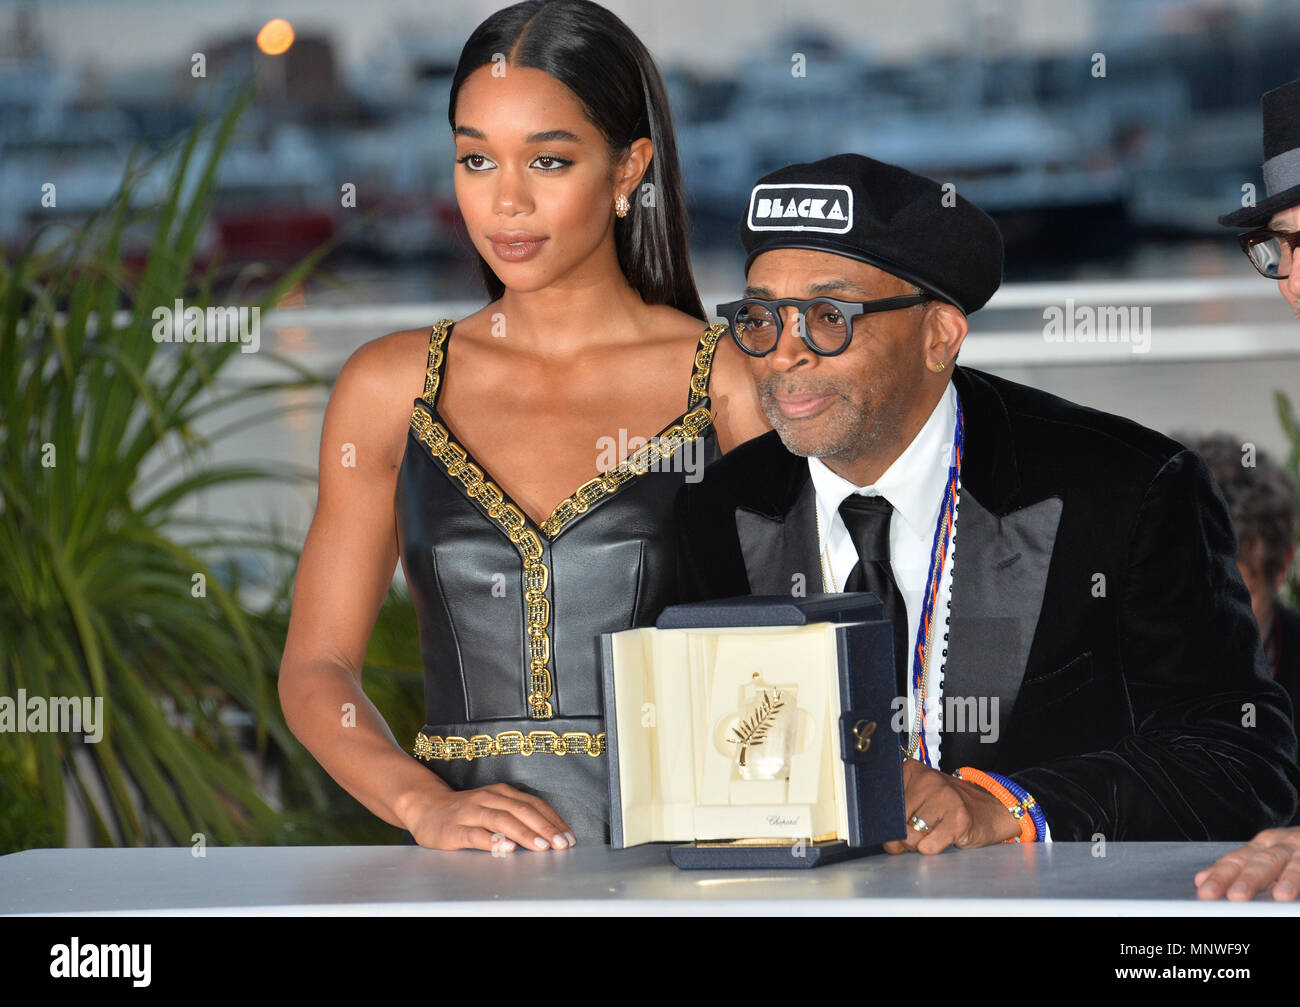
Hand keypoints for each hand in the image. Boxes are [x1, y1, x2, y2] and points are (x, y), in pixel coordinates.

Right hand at [401, 781, 576, 853]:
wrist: (424, 806)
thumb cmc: (465, 811)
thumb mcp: (493, 806)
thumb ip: (515, 816)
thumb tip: (548, 835)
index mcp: (502, 793)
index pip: (534, 804)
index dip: (553, 820)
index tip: (569, 836)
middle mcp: (488, 798)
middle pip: (522, 810)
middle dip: (545, 828)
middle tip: (562, 844)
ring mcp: (471, 812)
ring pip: (502, 820)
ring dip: (524, 833)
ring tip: (541, 847)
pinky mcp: (454, 829)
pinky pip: (476, 834)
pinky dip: (492, 840)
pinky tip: (506, 848)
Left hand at [882, 760, 1022, 853]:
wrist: (990, 809)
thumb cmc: (948, 807)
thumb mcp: (919, 799)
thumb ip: (898, 815)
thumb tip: (888, 841)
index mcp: (912, 770)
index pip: (884, 802)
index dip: (885, 822)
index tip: (890, 827)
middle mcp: (928, 779)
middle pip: (897, 821)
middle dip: (901, 837)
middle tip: (915, 835)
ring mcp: (945, 797)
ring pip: (911, 835)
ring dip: (917, 844)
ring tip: (930, 834)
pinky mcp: (959, 818)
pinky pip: (929, 846)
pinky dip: (932, 848)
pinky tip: (942, 837)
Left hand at [1194, 827, 1299, 900]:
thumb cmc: (1291, 853)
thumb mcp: (1265, 858)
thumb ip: (1238, 869)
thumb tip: (1201, 880)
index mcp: (1261, 846)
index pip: (1236, 860)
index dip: (1220, 874)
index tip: (1205, 889)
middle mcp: (1280, 845)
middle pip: (1260, 861)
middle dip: (1247, 879)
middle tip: (1235, 896)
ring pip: (1293, 863)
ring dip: (1287, 879)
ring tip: (1281, 895)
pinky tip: (1297, 891)